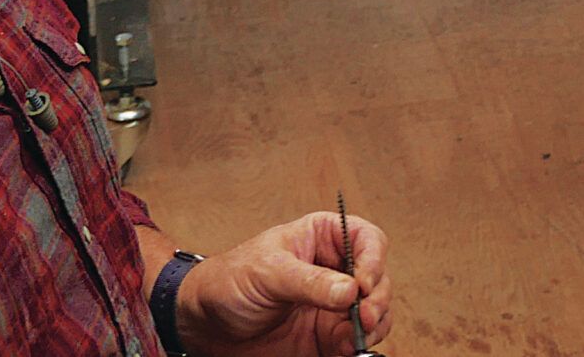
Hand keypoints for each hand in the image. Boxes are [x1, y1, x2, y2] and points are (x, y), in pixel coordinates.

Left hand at [175, 212, 391, 356]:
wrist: (205, 324)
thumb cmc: (230, 281)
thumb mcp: (268, 272)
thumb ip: (310, 281)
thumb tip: (351, 290)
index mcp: (324, 238)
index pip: (367, 239)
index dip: (374, 260)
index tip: (364, 284)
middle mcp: (335, 270)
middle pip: (378, 279)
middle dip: (377, 298)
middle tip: (364, 316)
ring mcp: (333, 305)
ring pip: (375, 312)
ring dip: (374, 324)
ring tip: (355, 336)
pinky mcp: (327, 337)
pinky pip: (357, 341)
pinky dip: (359, 346)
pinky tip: (345, 348)